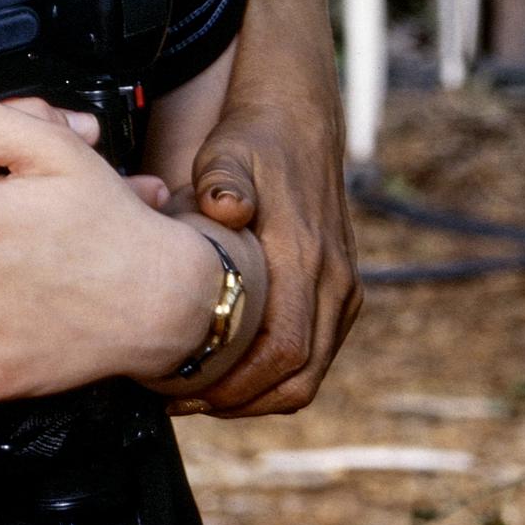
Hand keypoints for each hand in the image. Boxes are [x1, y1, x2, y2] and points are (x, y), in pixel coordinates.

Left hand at [183, 105, 360, 414]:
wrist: (299, 120)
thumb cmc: (252, 141)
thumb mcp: (228, 153)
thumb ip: (222, 179)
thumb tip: (224, 207)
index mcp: (306, 258)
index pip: (284, 350)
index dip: (237, 385)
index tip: (183, 393)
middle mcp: (334, 281)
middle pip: (300, 376)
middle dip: (241, 402)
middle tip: (180, 404)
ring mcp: (343, 288)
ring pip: (311, 372)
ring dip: (258, 394)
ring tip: (198, 396)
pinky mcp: (341, 290)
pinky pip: (315, 352)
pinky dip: (276, 374)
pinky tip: (229, 368)